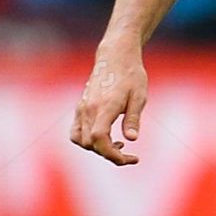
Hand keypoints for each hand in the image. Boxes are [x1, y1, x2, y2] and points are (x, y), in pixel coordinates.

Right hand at [71, 46, 147, 165]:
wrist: (115, 56)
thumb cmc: (131, 75)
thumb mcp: (139, 96)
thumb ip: (133, 119)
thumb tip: (132, 139)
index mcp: (105, 106)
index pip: (99, 138)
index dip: (112, 154)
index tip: (128, 158)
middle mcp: (89, 109)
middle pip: (90, 143)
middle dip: (109, 154)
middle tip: (130, 155)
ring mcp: (82, 108)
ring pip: (80, 140)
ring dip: (97, 149)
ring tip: (117, 146)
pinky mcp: (80, 107)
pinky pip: (76, 131)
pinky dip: (86, 141)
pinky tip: (104, 138)